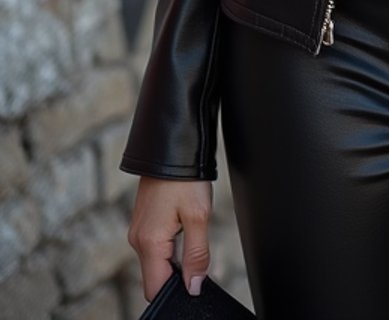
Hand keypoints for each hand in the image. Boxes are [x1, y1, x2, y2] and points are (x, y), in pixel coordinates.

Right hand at [127, 175, 212, 300]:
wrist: (172, 146)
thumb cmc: (185, 177)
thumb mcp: (199, 216)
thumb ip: (197, 255)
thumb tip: (194, 286)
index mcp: (149, 243)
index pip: (156, 288)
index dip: (176, 294)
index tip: (195, 288)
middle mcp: (138, 240)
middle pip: (156, 277)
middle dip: (178, 278)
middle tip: (199, 261)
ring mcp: (139, 230)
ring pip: (157, 262)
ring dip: (175, 261)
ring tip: (194, 239)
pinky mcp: (143, 222)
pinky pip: (155, 247)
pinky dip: (170, 249)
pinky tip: (185, 232)